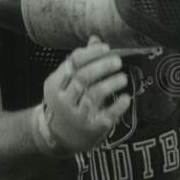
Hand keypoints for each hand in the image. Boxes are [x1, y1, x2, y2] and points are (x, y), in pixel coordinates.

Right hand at [33, 37, 131, 155]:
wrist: (58, 139)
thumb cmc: (65, 105)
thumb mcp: (66, 84)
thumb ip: (81, 63)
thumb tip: (96, 40)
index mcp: (54, 85)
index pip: (73, 63)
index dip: (91, 53)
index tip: (106, 48)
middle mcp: (63, 101)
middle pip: (84, 77)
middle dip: (103, 66)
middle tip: (118, 61)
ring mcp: (77, 116)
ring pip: (95, 94)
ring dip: (112, 83)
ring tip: (123, 78)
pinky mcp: (92, 129)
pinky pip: (108, 114)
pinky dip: (118, 105)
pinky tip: (126, 98)